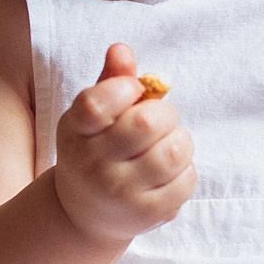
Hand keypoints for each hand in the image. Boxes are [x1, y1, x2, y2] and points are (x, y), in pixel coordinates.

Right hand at [51, 42, 194, 244]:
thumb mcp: (92, 116)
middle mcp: (92, 165)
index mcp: (76, 131)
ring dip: (179, 141)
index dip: (125, 88)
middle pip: (146, 123)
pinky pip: (186, 179)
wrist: (86, 213)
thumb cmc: (96, 150)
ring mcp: (120, 192)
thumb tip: (122, 49)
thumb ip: (110, 81)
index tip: (134, 90)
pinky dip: (185, 170)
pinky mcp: (147, 213)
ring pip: (173, 151)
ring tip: (167, 144)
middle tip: (160, 120)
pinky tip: (168, 172)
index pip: (97, 103)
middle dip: (164, 114)